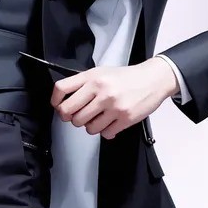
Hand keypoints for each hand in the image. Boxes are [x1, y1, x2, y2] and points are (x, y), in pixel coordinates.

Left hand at [49, 57, 179, 139]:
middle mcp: (101, 91)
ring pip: (87, 127)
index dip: (55, 101)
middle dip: (71, 118)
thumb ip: (83, 84)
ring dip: (90, 126)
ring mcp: (113, 106)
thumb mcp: (101, 72)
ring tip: (98, 118)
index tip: (57, 106)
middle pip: (70, 112)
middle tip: (78, 116)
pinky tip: (111, 122)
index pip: (61, 88)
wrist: (153, 80)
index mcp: (92, 77)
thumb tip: (64, 100)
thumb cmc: (126, 77)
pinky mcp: (125, 119)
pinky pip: (105, 134)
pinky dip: (106, 131)